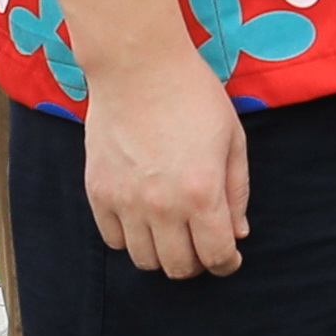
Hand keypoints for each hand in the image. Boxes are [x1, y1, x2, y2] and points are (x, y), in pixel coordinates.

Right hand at [80, 43, 250, 280]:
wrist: (137, 68)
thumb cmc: (194, 97)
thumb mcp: (233, 140)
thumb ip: (236, 192)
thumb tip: (238, 233)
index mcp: (202, 192)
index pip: (216, 255)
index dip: (227, 264)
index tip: (229, 259)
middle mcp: (162, 205)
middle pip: (178, 267)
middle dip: (197, 263)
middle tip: (202, 245)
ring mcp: (124, 201)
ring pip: (143, 260)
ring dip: (163, 254)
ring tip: (173, 233)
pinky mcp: (97, 192)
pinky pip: (113, 240)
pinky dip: (131, 239)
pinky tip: (144, 219)